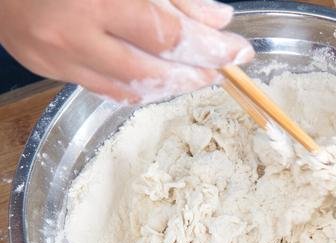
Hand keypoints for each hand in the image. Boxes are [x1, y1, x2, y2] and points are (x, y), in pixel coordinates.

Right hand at [0, 0, 253, 103]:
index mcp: (97, 0)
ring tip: (197, 76)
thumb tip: (217, 19)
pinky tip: (159, 82)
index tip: (240, 51)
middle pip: (154, 72)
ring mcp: (56, 57)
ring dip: (171, 86)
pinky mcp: (46, 69)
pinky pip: (103, 90)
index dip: (211, 47)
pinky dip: (138, 89)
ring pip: (130, 89)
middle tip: (223, 68)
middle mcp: (74, 35)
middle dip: (195, 73)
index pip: (170, 36)